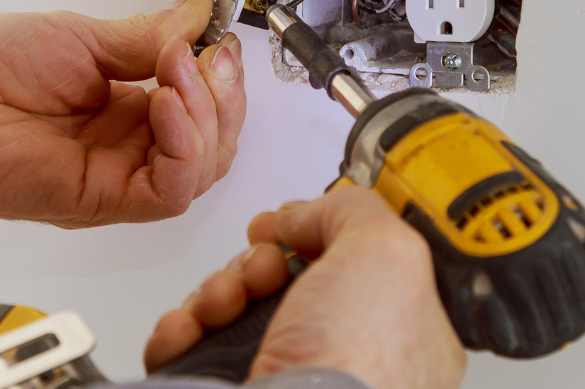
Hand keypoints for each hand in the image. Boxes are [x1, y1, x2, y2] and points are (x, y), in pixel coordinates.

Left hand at [0, 0, 245, 226]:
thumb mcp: (82, 37)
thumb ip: (147, 36)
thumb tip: (196, 13)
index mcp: (125, 110)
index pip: (203, 111)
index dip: (220, 80)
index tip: (218, 41)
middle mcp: (126, 148)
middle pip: (213, 146)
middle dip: (224, 98)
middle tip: (208, 56)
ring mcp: (115, 176)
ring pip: (200, 171)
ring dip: (206, 118)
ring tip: (177, 71)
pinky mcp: (100, 200)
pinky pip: (168, 191)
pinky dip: (182, 148)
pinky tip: (166, 106)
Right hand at [143, 187, 465, 388]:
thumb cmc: (356, 369)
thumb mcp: (387, 252)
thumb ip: (354, 211)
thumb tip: (306, 212)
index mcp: (401, 330)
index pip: (356, 262)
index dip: (319, 233)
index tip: (297, 221)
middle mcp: (342, 356)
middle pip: (285, 277)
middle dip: (259, 258)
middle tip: (263, 266)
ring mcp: (284, 378)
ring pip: (235, 306)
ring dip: (218, 287)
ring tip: (224, 302)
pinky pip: (193, 344)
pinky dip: (184, 328)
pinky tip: (192, 327)